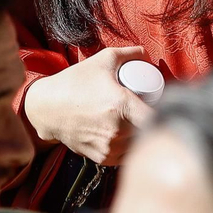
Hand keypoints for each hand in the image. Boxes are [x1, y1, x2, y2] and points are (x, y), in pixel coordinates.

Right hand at [22, 46, 157, 165]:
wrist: (47, 109)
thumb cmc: (74, 83)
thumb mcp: (102, 60)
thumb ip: (130, 53)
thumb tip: (149, 56)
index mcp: (121, 106)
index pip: (157, 116)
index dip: (165, 112)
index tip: (162, 105)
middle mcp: (117, 130)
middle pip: (150, 131)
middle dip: (153, 123)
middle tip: (150, 112)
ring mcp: (109, 147)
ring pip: (139, 145)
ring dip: (141, 136)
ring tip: (138, 123)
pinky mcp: (102, 158)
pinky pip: (125, 155)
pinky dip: (128, 146)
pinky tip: (124, 134)